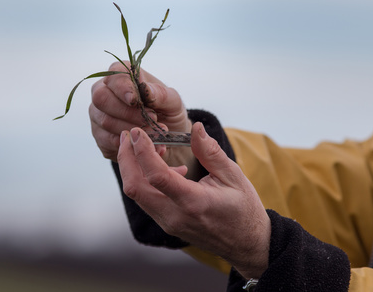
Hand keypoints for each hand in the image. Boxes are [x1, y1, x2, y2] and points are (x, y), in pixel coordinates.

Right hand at [89, 61, 190, 161]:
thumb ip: (161, 94)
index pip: (114, 74)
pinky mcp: (100, 136)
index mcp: (122, 76)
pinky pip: (107, 140)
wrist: (167, 139)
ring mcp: (99, 114)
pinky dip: (128, 144)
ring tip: (153, 133)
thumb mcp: (173, 102)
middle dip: (127, 112)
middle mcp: (105, 92)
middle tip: (150, 120)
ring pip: (105, 121)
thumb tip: (146, 90)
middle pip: (101, 98)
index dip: (122, 86)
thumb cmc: (168, 113)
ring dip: (131, 129)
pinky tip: (142, 144)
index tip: (134, 100)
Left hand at [117, 122, 270, 279]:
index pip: (156, 176)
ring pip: (137, 194)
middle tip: (128, 135)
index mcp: (193, 202)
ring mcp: (168, 223)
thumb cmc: (244, 209)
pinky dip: (147, 179)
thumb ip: (210, 152)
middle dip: (126, 158)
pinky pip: (147, 200)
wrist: (246, 244)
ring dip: (135, 168)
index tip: (137, 132)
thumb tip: (196, 128)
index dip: (142, 151)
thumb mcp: (233, 176)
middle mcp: (175, 216)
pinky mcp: (166, 224)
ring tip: (154, 147)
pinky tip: (168, 167)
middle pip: (134, 187)